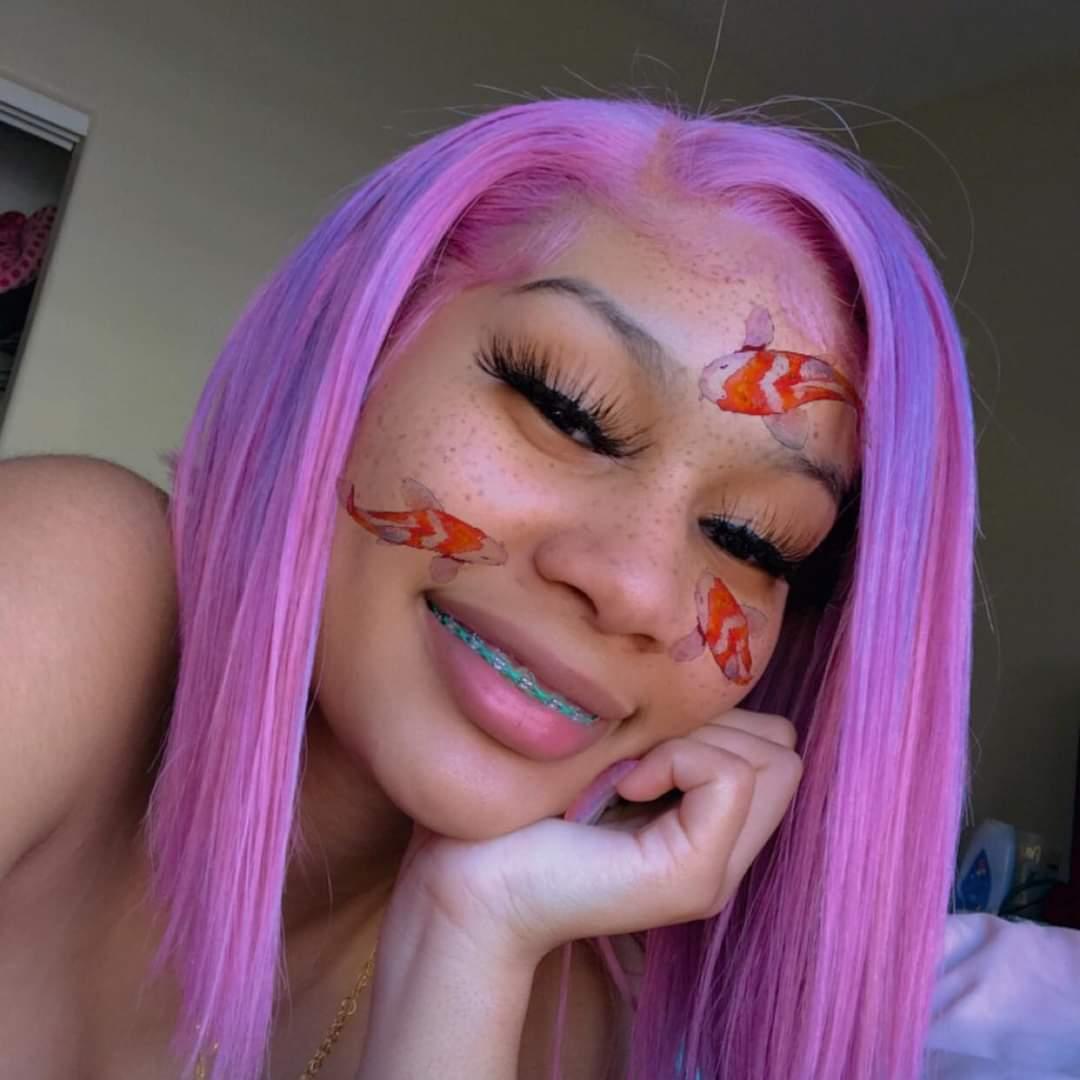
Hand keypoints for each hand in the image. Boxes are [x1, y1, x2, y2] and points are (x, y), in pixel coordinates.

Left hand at [381, 709, 802, 967]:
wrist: (472, 880)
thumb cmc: (527, 807)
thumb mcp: (619, 754)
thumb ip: (676, 735)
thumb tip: (711, 684)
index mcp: (709, 825)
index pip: (776, 744)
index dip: (720, 720)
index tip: (644, 741)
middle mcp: (727, 854)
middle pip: (784, 749)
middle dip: (718, 726)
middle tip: (642, 754)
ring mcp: (716, 872)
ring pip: (774, 758)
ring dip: (698, 740)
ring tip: (631, 771)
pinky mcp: (694, 877)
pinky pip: (731, 776)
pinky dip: (680, 759)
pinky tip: (625, 786)